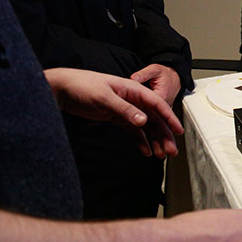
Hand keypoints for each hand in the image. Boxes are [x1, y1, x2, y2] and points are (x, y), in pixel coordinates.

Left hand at [44, 68, 183, 157]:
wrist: (63, 89)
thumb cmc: (83, 86)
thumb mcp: (104, 97)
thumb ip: (125, 109)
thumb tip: (143, 121)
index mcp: (133, 89)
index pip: (156, 104)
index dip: (169, 118)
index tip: (178, 131)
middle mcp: (132, 99)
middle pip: (154, 118)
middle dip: (164, 135)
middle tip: (171, 151)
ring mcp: (124, 109)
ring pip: (145, 126)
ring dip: (154, 140)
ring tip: (161, 155)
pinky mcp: (115, 117)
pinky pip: (132, 130)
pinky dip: (140, 141)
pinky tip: (146, 151)